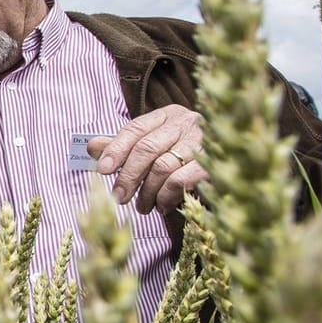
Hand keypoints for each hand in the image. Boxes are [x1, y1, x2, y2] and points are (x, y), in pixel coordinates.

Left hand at [87, 105, 208, 214]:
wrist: (229, 164)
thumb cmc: (181, 155)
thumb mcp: (152, 145)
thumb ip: (123, 145)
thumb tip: (91, 146)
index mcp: (167, 115)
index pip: (135, 129)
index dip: (116, 149)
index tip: (102, 170)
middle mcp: (186, 123)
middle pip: (147, 148)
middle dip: (128, 175)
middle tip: (118, 197)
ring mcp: (202, 142)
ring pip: (163, 166)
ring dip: (147, 191)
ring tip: (142, 207)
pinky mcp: (213, 164)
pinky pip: (182, 180)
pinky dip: (167, 196)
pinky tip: (162, 206)